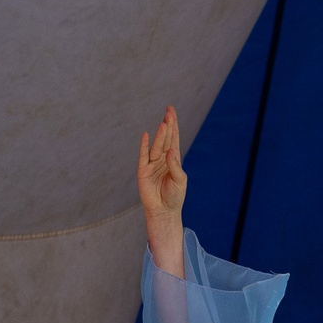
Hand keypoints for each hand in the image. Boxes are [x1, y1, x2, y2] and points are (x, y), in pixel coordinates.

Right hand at [138, 106, 187, 275]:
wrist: (163, 211)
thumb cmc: (174, 196)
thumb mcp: (179, 180)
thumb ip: (175, 165)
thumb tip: (170, 151)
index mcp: (173, 159)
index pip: (173, 139)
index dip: (173, 125)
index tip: (171, 112)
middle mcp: (162, 159)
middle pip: (165, 139)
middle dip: (167, 125)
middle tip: (169, 111)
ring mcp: (152, 164)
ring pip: (156, 146)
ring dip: (159, 135)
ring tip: (164, 124)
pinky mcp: (143, 171)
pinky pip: (143, 156)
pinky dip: (144, 146)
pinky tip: (146, 135)